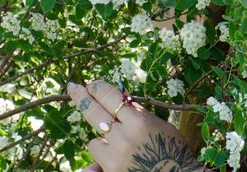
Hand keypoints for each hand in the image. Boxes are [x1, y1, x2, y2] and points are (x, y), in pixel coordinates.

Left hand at [66, 79, 200, 171]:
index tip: (91, 84)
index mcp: (138, 122)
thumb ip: (138, 114)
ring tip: (120, 147)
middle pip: (94, 113)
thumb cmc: (172, 149)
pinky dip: (99, 161)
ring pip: (93, 142)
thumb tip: (120, 99)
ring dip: (102, 141)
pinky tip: (102, 163)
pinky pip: (94, 162)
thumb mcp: (159, 125)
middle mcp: (123, 137)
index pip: (110, 97)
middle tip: (74, 88)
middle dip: (82, 98)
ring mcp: (114, 157)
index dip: (98, 88)